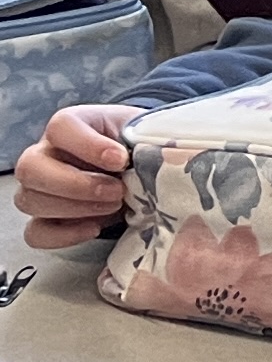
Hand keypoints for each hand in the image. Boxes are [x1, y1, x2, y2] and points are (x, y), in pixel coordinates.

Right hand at [17, 104, 142, 243]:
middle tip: (117, 191)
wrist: (141, 168)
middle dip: (76, 184)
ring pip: (30, 200)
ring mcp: (40, 188)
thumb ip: (144, 139)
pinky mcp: (46, 218)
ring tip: (115, 205)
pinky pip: (36, 233)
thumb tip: (152, 156)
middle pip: (30, 168)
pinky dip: (63, 235)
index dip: (88, 145)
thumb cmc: (139, 145)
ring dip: (75, 208)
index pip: (60, 127)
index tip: (121, 160)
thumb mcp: (144, 132)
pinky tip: (95, 228)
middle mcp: (45, 154)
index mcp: (71, 125)